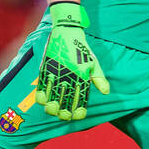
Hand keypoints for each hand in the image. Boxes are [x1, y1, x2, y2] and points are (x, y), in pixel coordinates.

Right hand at [34, 2, 109, 120]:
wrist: (67, 31)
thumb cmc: (82, 49)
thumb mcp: (94, 63)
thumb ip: (99, 79)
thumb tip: (106, 93)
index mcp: (82, 77)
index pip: (81, 101)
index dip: (79, 113)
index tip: (77, 116)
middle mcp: (70, 77)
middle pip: (65, 103)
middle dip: (64, 113)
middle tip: (64, 115)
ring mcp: (57, 73)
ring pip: (52, 98)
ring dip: (52, 108)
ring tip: (54, 110)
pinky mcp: (46, 68)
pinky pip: (42, 87)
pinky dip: (42, 97)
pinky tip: (43, 101)